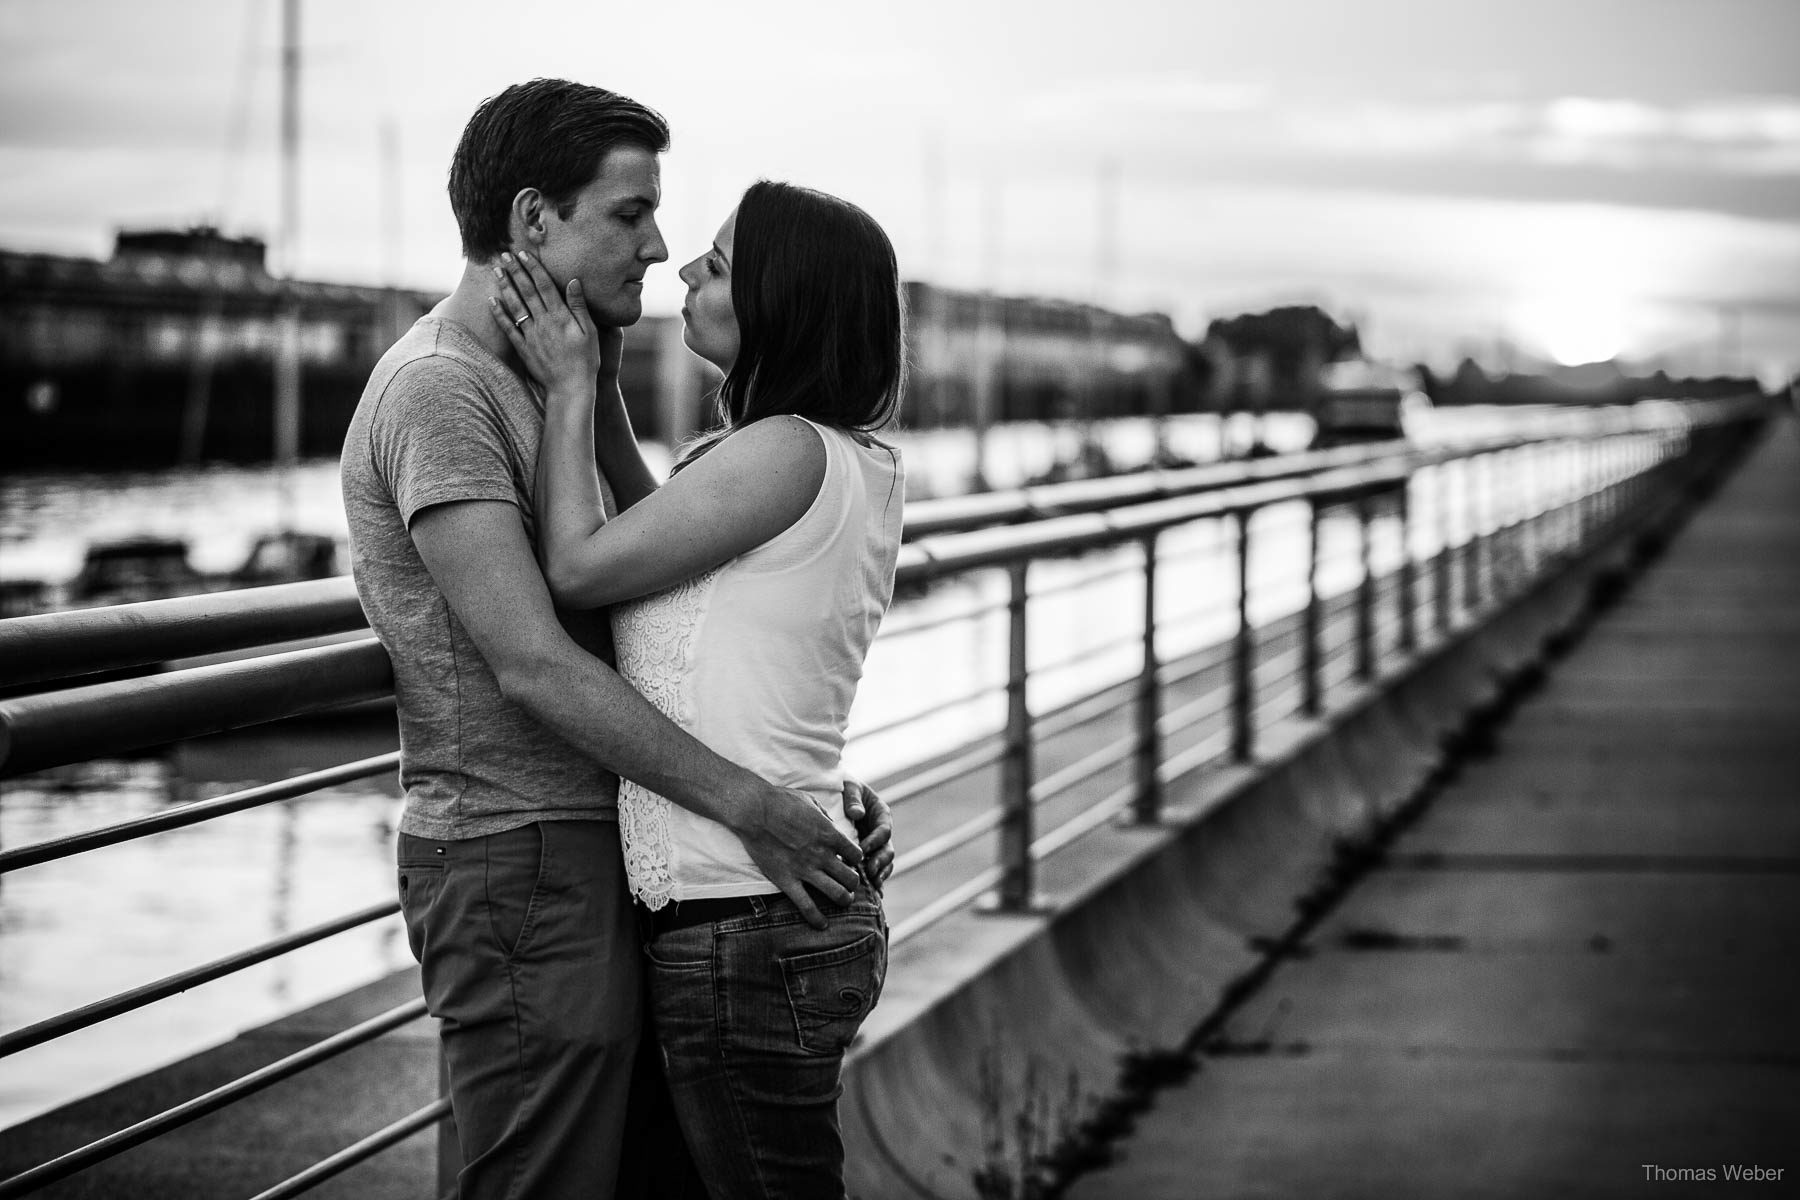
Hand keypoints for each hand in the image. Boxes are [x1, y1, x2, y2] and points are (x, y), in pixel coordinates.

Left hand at [489, 251, 600, 399]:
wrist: (571, 388)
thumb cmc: (586, 360)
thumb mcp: (590, 332)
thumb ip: (579, 306)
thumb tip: (573, 281)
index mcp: (561, 317)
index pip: (544, 286)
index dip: (533, 268)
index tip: (524, 254)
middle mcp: (543, 323)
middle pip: (527, 292)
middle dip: (515, 271)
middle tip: (504, 254)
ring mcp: (531, 336)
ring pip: (515, 306)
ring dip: (505, 287)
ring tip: (497, 270)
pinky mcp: (524, 349)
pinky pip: (508, 328)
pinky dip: (499, 314)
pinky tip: (491, 301)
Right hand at [736, 786, 864, 929]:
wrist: (754, 810)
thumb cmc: (781, 801)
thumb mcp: (811, 802)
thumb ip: (826, 817)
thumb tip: (834, 827)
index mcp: (830, 834)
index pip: (857, 855)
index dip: (856, 859)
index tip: (850, 861)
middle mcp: (822, 855)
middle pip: (852, 878)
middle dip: (854, 883)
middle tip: (850, 884)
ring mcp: (805, 869)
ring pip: (837, 894)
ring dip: (844, 900)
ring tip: (843, 901)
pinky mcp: (786, 880)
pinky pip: (806, 906)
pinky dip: (817, 919)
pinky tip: (822, 925)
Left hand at [843, 779, 893, 893]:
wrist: (836, 794)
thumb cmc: (844, 788)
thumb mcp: (849, 786)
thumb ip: (853, 798)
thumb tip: (856, 814)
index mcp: (882, 814)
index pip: (883, 830)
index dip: (875, 841)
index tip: (862, 849)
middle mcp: (882, 832)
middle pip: (887, 850)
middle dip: (879, 862)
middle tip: (869, 871)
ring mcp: (876, 845)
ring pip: (884, 864)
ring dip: (879, 874)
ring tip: (871, 885)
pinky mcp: (869, 855)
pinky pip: (875, 870)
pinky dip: (875, 881)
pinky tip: (872, 894)